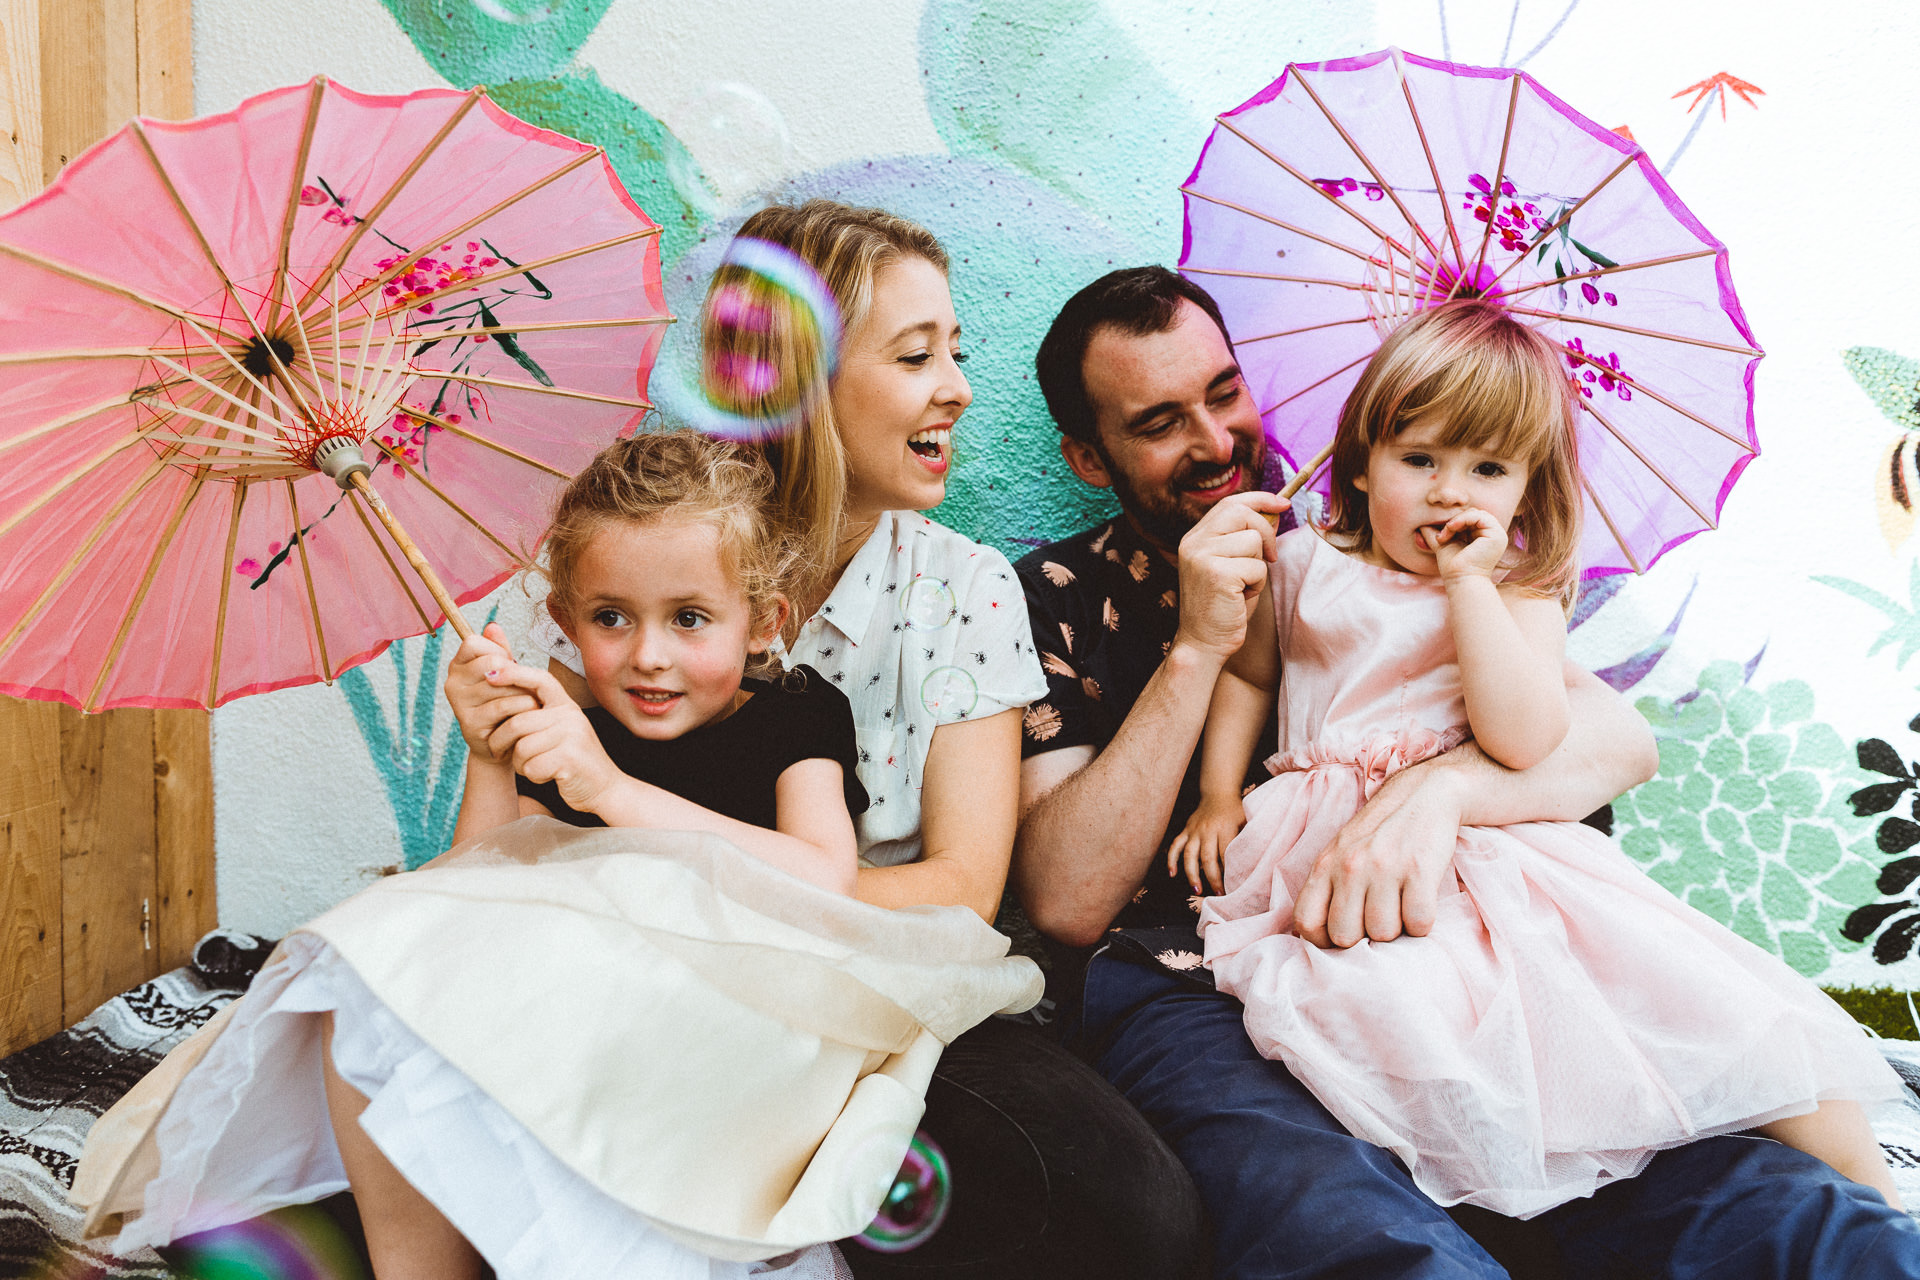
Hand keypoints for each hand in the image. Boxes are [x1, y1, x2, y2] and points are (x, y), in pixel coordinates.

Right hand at [445, 623, 541, 760]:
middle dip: (515, 672)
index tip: (508, 665)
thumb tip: (493, 626)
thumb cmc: (507, 701)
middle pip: (490, 662)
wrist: (504, 743)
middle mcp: (452, 683)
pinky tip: (530, 711)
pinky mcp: (469, 723)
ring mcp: (459, 703)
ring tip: (530, 699)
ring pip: (500, 683)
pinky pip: (503, 705)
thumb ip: (500, 649)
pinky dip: (523, 706)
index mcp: (458, 666)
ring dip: (523, 690)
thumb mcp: (505, 672)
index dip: (497, 650)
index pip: (473, 642)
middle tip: (524, 686)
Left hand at [483, 664, 625, 814]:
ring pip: (522, 747)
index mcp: (566, 706)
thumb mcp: (560, 731)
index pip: (540, 680)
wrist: (605, 788)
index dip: (514, 673)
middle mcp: (571, 716)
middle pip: (518, 722)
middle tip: (498, 753)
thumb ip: (539, 715)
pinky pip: (531, 766)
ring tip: (532, 766)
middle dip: (500, 742)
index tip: (490, 673)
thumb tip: (504, 698)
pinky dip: (532, 776)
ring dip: (519, 764)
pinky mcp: (569, 759)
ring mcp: (572, 736)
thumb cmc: (573, 760)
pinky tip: (546, 775)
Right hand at [1167, 792, 1245, 893]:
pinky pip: (1175, 845)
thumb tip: (1255, 862)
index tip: (1234, 886)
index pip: (1225, 853)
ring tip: (1196, 889)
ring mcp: (1194, 830)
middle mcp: (1207, 829)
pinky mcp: (1186, 830)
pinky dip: (1171, 859)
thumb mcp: (1247, 820)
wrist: (1219, 793)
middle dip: (1213, 878)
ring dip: (1191, 873)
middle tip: (1218, 894)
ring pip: (1189, 854)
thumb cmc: (1236, 811)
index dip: (1229, 871)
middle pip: (1207, 857)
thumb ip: (1249, 838)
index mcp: (1225, 827)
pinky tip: (1172, 874)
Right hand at [1172, 492, 1289, 661]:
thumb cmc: (1222, 607)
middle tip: (1271, 557)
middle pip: (1242, 513)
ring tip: (1244, 586)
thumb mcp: (1231, 566)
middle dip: (1266, 531)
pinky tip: (1242, 597)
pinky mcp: (1217, 573)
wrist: (1203, 643)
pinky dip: (1258, 583)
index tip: (1283, 503)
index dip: (1260, 499)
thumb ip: (1244, 539)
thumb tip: (1273, 513)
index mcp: (1195, 538)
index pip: (1230, 503)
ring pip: (1253, 541)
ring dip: (1259, 566)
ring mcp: (1203, 556)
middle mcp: (1194, 543)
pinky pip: (1257, 566)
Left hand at [1293, 762, 1463, 947]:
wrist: (1423, 794)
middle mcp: (1350, 866)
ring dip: (1397, 929)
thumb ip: (1328, 890)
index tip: (1345, 934)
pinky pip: (1418, 924)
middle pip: (1345, 937)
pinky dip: (1422, 922)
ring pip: (1383, 934)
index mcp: (1325, 864)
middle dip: (1365, 937)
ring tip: (1401, 904)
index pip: (1306, 922)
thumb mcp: (1340, 853)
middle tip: (1379, 916)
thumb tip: (1325, 939)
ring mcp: (1384, 868)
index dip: (1324, 940)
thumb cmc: (1379, 833)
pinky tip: (1420, 900)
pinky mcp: (1420, 871)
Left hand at [1425, 508, 1506, 581]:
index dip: (1453, 522)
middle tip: (1442, 535)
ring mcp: (1497, 534)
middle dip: (1454, 521)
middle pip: (1472, 514)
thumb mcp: (1444, 544)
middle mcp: (1492, 534)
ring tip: (1446, 534)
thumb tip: (1421, 524)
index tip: (1440, 536)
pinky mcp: (1497, 535)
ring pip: (1475, 513)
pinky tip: (1451, 528)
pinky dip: (1462, 519)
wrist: (1460, 579)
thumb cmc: (1453, 567)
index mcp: (1483, 536)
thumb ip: (1436, 533)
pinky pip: (1479, 516)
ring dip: (1456, 520)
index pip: (1469, 518)